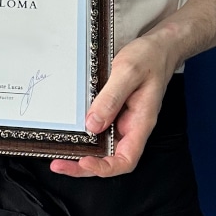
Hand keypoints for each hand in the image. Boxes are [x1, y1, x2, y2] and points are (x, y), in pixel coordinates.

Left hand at [49, 33, 177, 178]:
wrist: (157, 47)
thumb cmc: (148, 58)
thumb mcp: (127, 72)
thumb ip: (110, 99)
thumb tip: (92, 126)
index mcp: (140, 123)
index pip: (126, 160)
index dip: (104, 167)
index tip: (83, 162)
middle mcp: (131, 126)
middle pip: (110, 158)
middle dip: (84, 166)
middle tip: (58, 164)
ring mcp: (122, 120)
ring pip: (103, 146)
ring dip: (82, 153)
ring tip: (58, 155)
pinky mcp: (114, 110)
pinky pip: (99, 128)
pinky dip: (84, 135)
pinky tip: (70, 133)